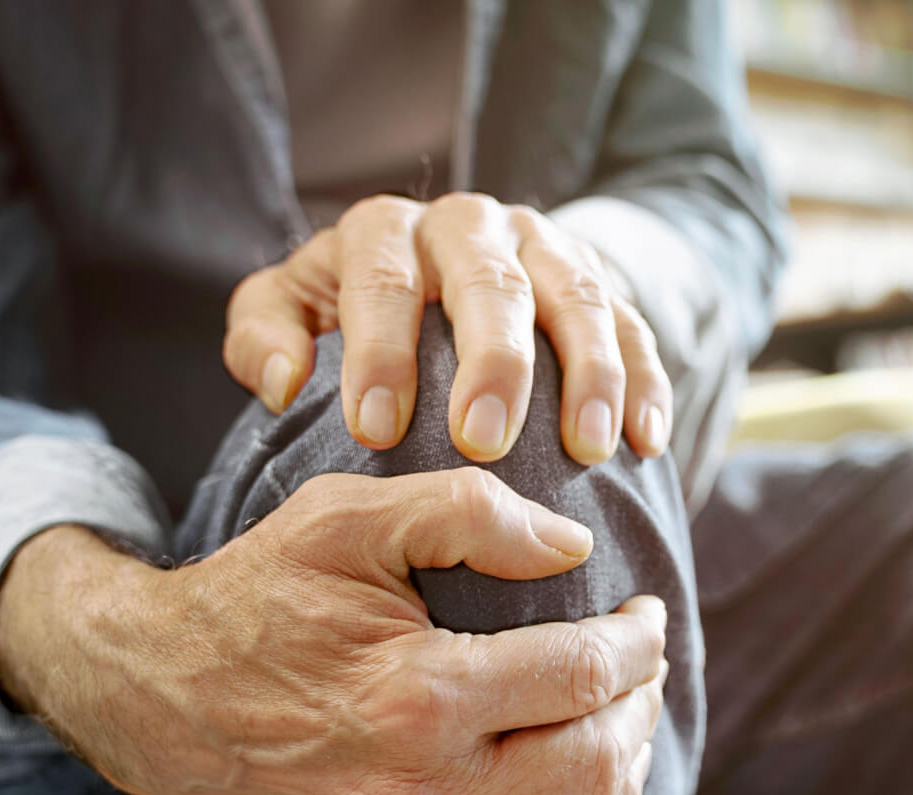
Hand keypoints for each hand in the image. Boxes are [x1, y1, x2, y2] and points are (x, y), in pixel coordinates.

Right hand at [0, 468, 666, 794]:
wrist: (161, 697)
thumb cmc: (261, 597)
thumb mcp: (348, 518)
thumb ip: (468, 513)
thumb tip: (575, 547)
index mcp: (420, 695)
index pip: (585, 675)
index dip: (639, 643)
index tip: (646, 618)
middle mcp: (417, 794)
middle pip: (593, 766)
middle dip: (639, 710)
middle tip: (638, 672)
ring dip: (619, 791)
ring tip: (620, 738)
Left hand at [222, 193, 671, 465]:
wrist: (442, 268)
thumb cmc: (353, 312)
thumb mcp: (291, 308)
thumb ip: (265, 335)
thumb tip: (286, 382)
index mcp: (388, 231)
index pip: (382, 281)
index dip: (379, 354)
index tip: (373, 431)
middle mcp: (470, 225)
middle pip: (490, 283)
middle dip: (491, 363)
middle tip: (483, 442)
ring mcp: (544, 247)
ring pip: (577, 296)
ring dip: (588, 375)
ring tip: (586, 450)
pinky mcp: (601, 278)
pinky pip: (633, 323)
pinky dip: (646, 383)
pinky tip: (647, 443)